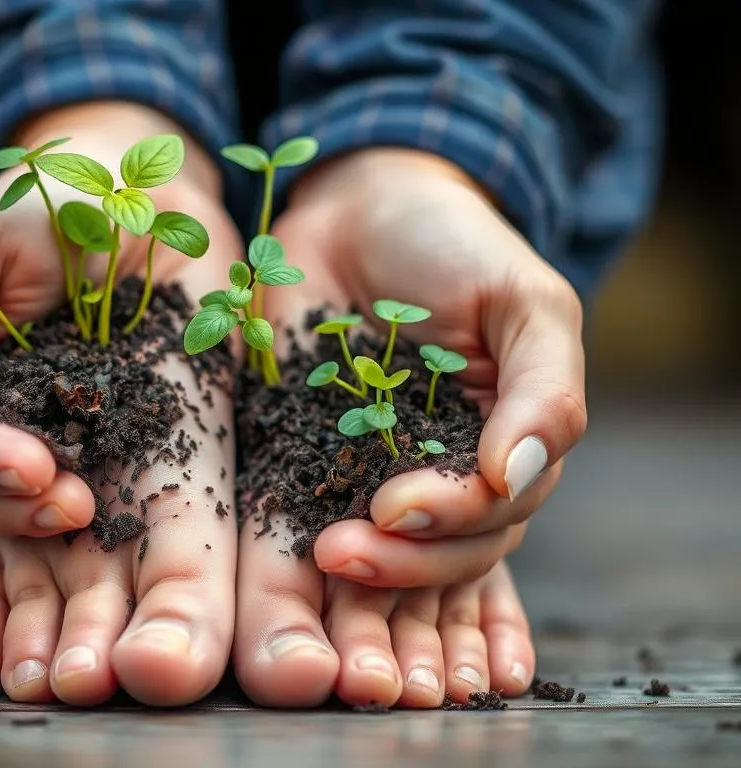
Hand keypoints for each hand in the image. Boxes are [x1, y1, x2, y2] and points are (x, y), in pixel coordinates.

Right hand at [0, 101, 237, 538]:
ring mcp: (62, 426)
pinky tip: (123, 517)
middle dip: (13, 501)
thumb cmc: (47, 204)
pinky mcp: (125, 432)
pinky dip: (107, 512)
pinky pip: (107, 485)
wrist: (149, 192)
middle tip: (68, 501)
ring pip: (28, 499)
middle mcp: (0, 409)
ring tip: (87, 510)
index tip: (31, 463)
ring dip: (48, 517)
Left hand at [265, 148, 586, 587]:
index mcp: (505, 448)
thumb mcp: (525, 303)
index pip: (495, 516)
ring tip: (319, 555)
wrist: (360, 207)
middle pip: (439, 551)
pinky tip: (280, 556)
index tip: (397, 506)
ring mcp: (372, 470)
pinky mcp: (306, 454)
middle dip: (399, 562)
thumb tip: (514, 479)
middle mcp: (442, 472)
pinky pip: (305, 511)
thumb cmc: (456, 247)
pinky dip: (295, 548)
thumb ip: (544, 392)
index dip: (451, 523)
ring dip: (354, 567)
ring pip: (380, 547)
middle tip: (343, 550)